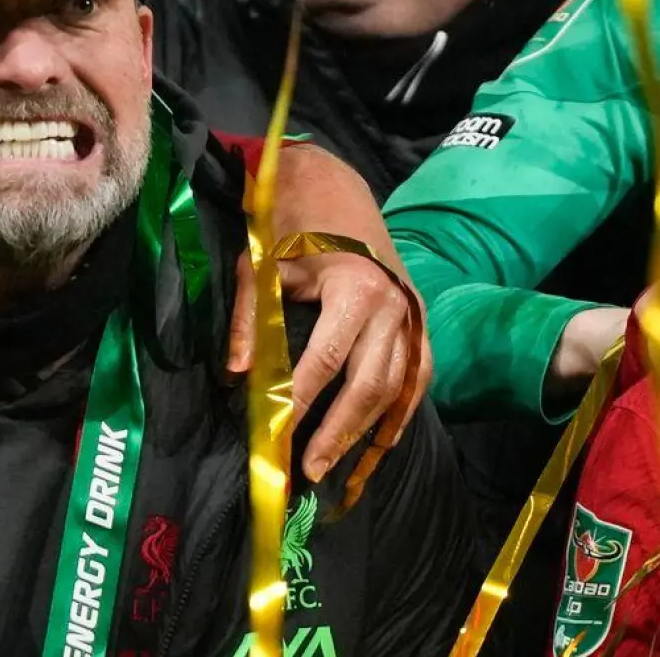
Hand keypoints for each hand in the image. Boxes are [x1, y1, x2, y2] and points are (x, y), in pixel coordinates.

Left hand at [227, 248, 430, 483]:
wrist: (338, 192)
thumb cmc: (296, 228)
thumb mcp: (262, 264)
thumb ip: (251, 318)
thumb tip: (238, 373)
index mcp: (355, 288)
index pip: (326, 359)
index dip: (301, 399)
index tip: (278, 434)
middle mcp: (394, 307)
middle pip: (368, 384)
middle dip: (338, 431)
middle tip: (309, 468)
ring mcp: (413, 318)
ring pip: (396, 389)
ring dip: (366, 433)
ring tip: (336, 467)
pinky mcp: (421, 325)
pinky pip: (416, 380)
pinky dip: (398, 415)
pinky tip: (378, 446)